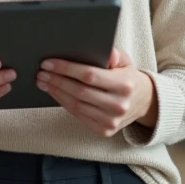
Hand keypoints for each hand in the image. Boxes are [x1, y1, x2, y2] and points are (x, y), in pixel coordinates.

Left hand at [37, 48, 156, 137]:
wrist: (143, 102)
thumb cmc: (128, 77)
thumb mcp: (125, 61)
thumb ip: (114, 54)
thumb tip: (106, 53)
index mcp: (125, 84)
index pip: (89, 75)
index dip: (66, 69)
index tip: (48, 63)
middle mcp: (119, 105)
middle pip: (79, 91)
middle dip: (57, 80)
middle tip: (41, 72)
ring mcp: (111, 121)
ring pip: (76, 105)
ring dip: (56, 92)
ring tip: (43, 82)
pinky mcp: (104, 130)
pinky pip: (78, 116)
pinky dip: (64, 103)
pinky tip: (55, 93)